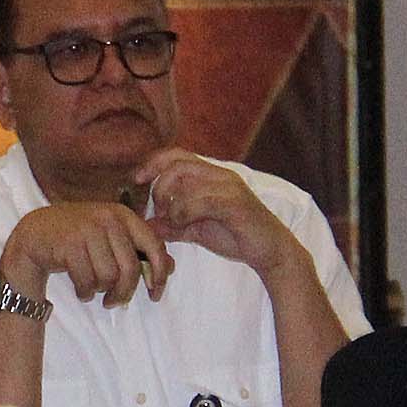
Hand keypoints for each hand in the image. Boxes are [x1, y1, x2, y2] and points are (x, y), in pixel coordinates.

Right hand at [2, 202, 173, 307]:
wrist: (36, 233)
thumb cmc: (79, 237)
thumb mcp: (111, 236)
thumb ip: (139, 249)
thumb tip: (170, 267)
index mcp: (123, 215)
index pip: (154, 246)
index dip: (159, 274)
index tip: (155, 293)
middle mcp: (107, 219)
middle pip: (130, 269)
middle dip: (124, 292)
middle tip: (114, 301)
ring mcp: (87, 230)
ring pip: (108, 277)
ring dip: (100, 291)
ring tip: (92, 289)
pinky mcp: (69, 245)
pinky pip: (86, 281)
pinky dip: (84, 292)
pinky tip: (80, 289)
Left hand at [137, 149, 306, 279]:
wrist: (270, 251)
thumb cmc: (235, 236)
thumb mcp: (196, 230)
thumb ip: (172, 224)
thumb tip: (145, 224)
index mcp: (211, 175)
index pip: (177, 155)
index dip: (153, 163)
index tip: (136, 179)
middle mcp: (220, 175)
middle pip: (177, 166)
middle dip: (159, 188)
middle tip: (159, 212)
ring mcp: (229, 187)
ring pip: (186, 184)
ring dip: (171, 205)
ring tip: (174, 223)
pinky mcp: (235, 203)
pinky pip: (199, 200)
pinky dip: (183, 213)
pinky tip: (184, 225)